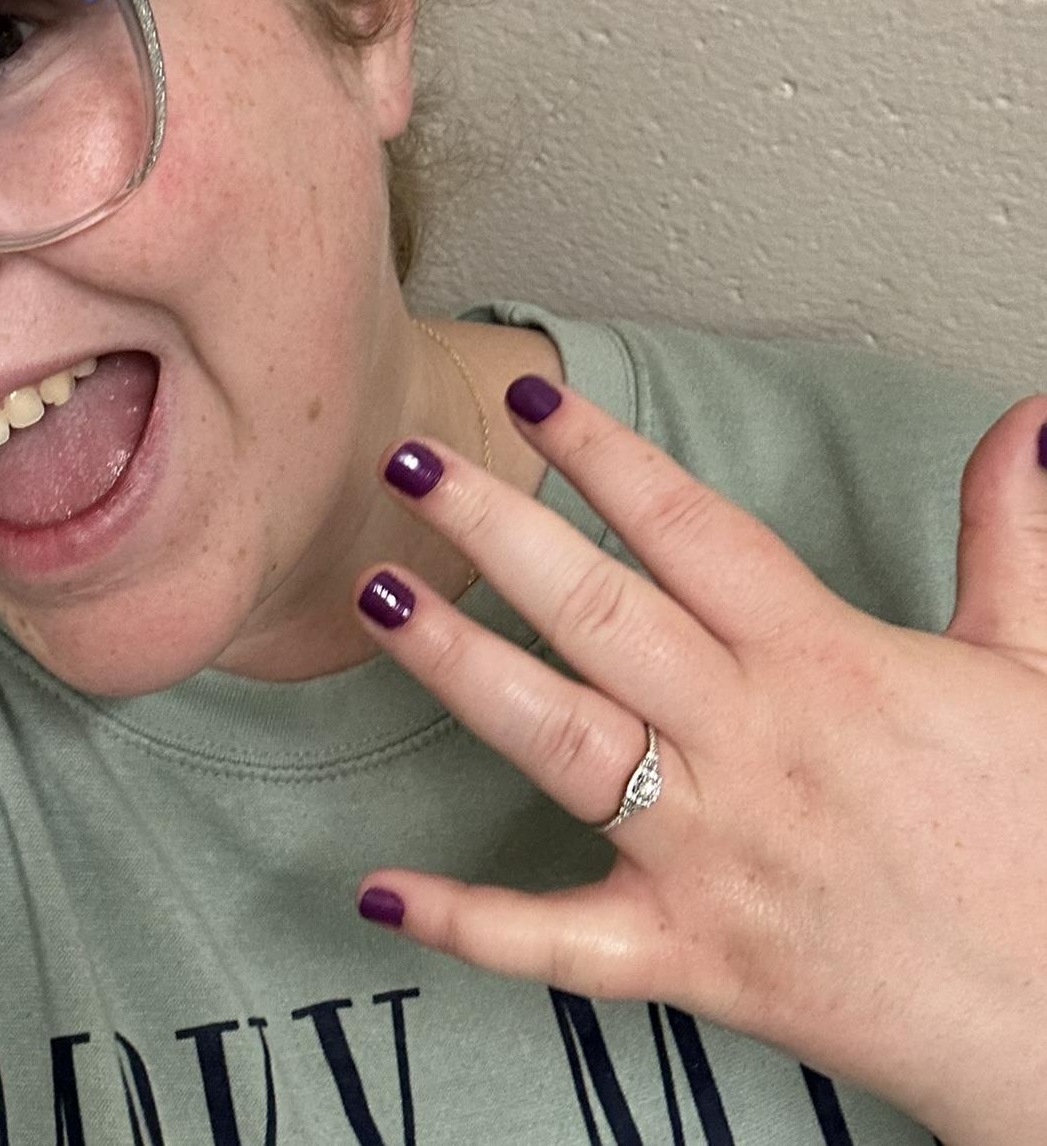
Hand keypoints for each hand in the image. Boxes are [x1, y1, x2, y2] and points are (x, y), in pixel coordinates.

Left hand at [352, 376, 1046, 1145]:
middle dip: (493, 528)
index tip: (531, 395)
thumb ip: (1011, 535)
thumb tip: (1029, 420)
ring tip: (376, 594)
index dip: (603, 452)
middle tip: (406, 461)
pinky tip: (372, 889)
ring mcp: (708, 855)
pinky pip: (556, 943)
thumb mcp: (1040, 665)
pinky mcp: (689, 957)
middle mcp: (748, 744)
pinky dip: (464, 922)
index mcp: (824, 662)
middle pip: (594, 610)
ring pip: (554, 742)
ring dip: (457, 664)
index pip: (688, 527)